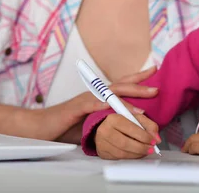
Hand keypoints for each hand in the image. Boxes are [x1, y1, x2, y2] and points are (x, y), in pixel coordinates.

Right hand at [38, 66, 159, 142]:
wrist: (41, 125)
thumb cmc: (65, 125)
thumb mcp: (92, 123)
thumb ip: (108, 121)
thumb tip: (127, 127)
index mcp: (99, 96)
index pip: (122, 84)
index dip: (138, 78)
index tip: (154, 71)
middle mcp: (94, 94)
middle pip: (120, 86)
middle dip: (139, 86)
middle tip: (156, 87)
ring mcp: (85, 99)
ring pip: (109, 95)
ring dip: (126, 100)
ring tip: (142, 105)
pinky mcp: (75, 108)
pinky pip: (91, 105)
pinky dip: (102, 105)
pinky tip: (111, 107)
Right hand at [95, 113, 160, 158]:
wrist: (102, 126)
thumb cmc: (120, 122)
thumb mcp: (134, 117)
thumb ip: (148, 124)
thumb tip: (156, 137)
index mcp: (113, 118)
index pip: (131, 129)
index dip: (144, 136)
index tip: (153, 140)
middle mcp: (105, 131)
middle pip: (126, 143)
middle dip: (142, 147)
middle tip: (151, 148)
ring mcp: (102, 143)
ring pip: (123, 153)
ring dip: (137, 154)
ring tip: (145, 151)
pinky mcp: (102, 153)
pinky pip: (119, 158)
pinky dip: (130, 157)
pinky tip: (136, 154)